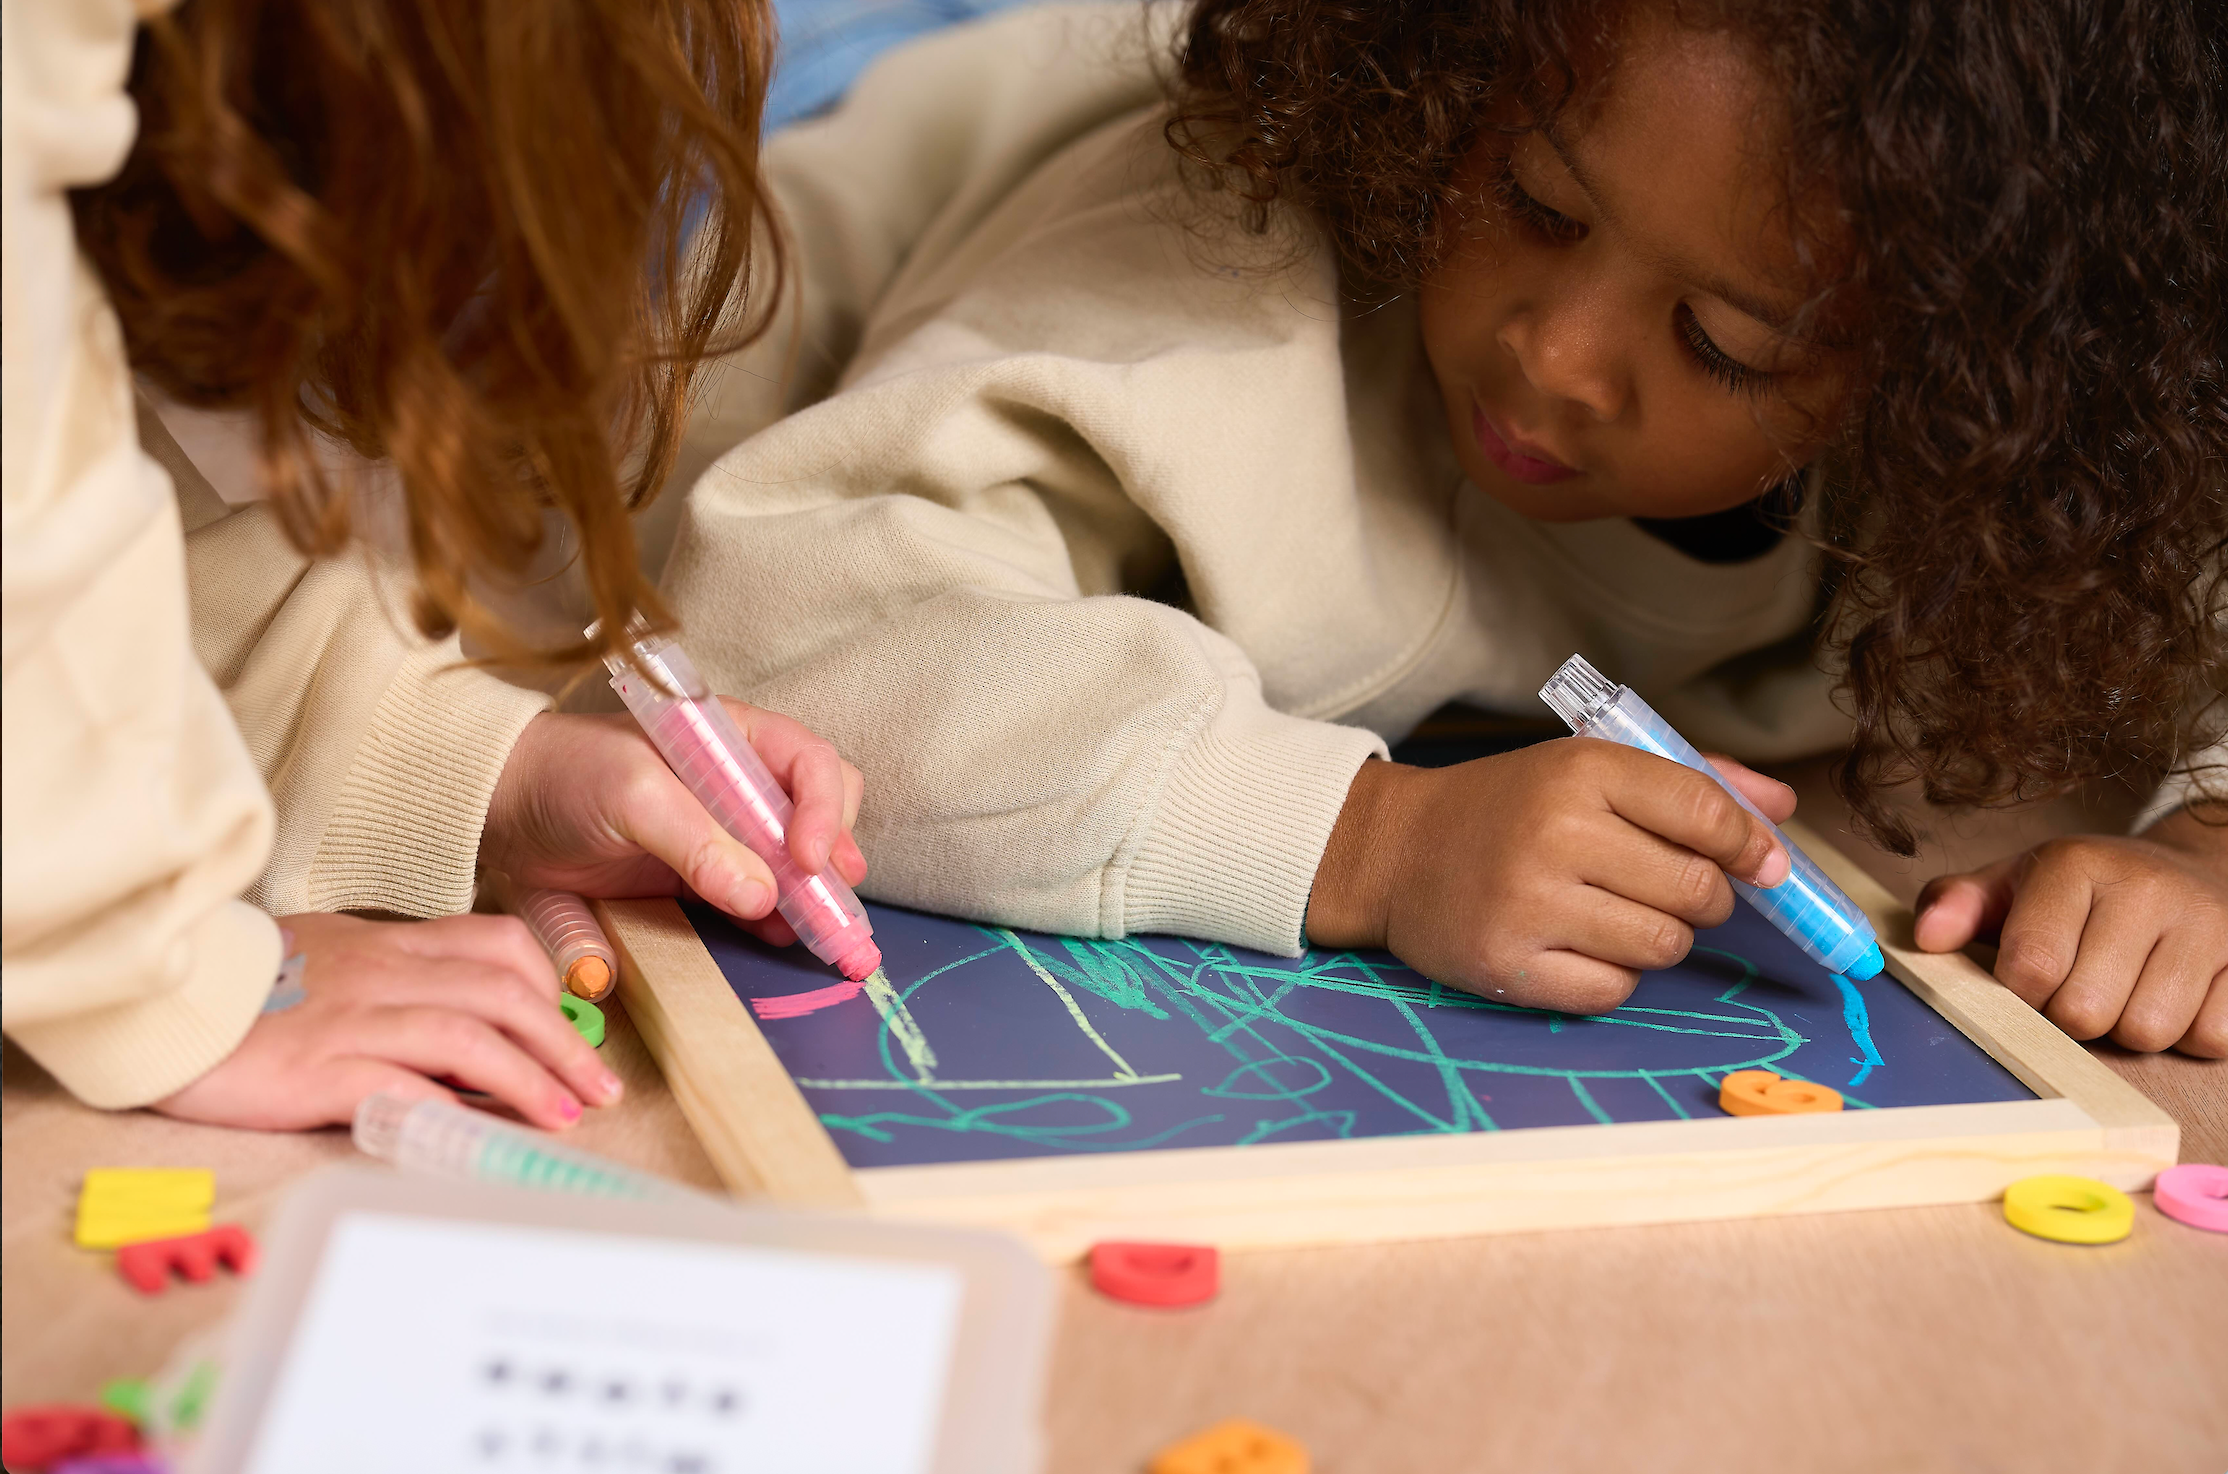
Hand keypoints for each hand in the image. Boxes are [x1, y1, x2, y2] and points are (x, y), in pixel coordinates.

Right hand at [155, 912, 623, 1130]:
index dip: (550, 988)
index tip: (573, 1033)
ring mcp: (353, 1018)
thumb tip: (462, 1024)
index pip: (499, 946)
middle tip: (599, 1090)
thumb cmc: (245, 994)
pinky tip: (479, 1137)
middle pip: (504, 992)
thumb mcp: (332, 961)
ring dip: (529, 1078)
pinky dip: (450, 1111)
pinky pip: (401, 1086)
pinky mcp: (318, 1069)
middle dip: (564, 1043)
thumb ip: (395, 980)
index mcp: (389, 944)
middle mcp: (383, 972)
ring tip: (564, 1116)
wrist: (160, 1004)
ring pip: (469, 1034)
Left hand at [481, 703, 865, 946]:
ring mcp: (727, 833)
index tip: (813, 860)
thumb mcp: (630, 796)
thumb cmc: (566, 775)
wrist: (501, 812)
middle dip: (837, 858)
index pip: (810, 763)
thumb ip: (694, 841)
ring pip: (799, 862)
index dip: (825, 809)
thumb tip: (761, 894)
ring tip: (833, 940)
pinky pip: (761, 899)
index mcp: (735, 738)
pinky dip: (782, 920)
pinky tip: (787, 939)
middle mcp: (743, 782)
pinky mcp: (706, 878)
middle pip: (821, 813)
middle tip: (836, 905)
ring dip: (820, 898)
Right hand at [1309, 741, 1792, 1013]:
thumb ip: (1690, 783)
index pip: (1709, 814)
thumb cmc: (1507, 808)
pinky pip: (1614, 990)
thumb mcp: (1586, 768)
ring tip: (1617, 915)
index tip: (1760, 863)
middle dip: (1704, 897)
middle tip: (1668, 888)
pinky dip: (1613, 976)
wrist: (1396, 850)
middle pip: (1698, 889)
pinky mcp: (1509, 963)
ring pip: (1665, 946)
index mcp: (1582, 770)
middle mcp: (1556, 832)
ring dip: (1659, 938)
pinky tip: (1579, 946)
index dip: (1752, 846)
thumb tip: (1783, 814)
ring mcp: (1530, 902)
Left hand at [1914, 808, 2227, 1055]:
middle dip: (2071, 1017)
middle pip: (2086, 1010)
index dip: (2020, 995)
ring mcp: (2207, 923)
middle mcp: (2147, 888)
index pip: (2032, 966)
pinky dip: (2187, 1034)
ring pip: (2148, 1030)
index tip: (2027, 982)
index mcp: (2077, 865)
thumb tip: (1926, 937)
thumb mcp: (2014, 883)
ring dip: (2128, 1029)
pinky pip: (2210, 1038)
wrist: (2189, 869)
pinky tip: (2175, 996)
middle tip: (2079, 987)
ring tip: (2126, 990)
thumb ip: (1958, 904)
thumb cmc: (2085, 891)